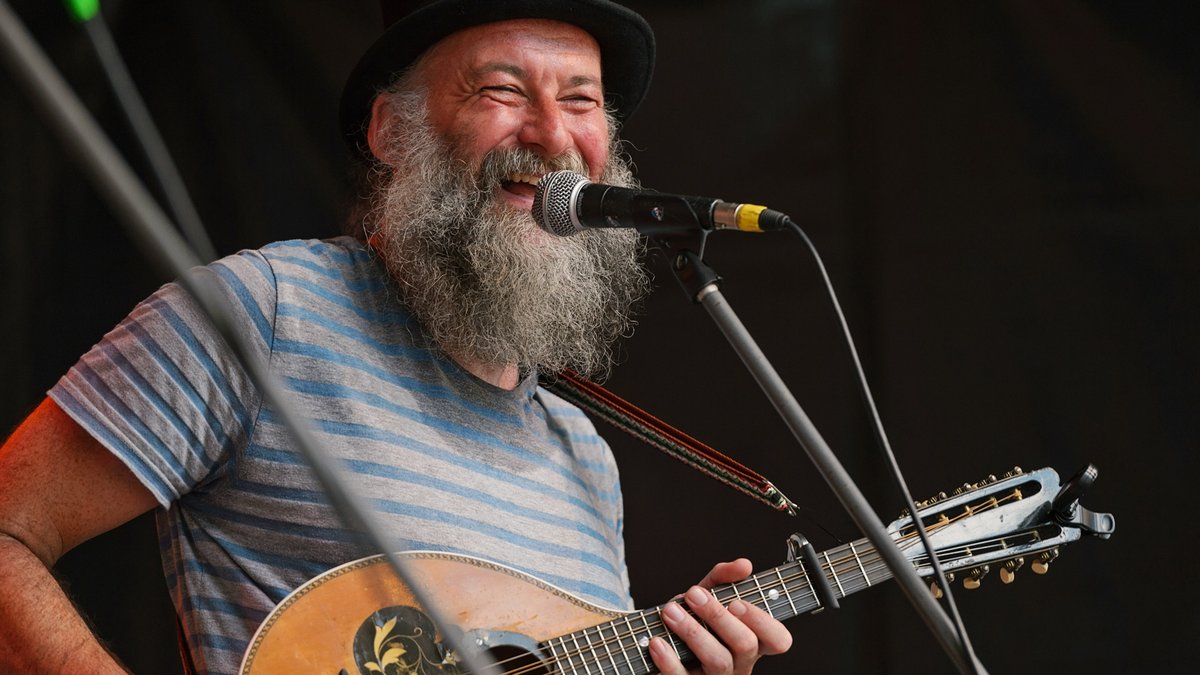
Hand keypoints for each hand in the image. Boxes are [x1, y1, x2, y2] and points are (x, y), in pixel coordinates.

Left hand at [648, 558, 792, 674]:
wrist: (658, 643)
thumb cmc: (693, 619)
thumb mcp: (707, 595)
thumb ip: (724, 577)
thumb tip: (743, 565)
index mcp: (752, 641)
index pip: (778, 639)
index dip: (762, 622)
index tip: (736, 602)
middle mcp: (740, 663)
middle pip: (745, 645)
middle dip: (719, 616)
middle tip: (694, 594)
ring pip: (719, 661)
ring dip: (693, 632)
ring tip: (671, 611)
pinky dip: (670, 660)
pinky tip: (658, 642)